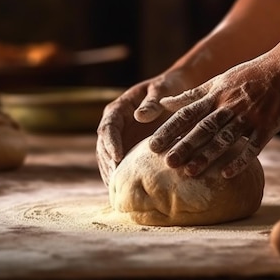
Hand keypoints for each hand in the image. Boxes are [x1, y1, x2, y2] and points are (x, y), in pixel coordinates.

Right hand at [96, 71, 191, 186]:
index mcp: (119, 109)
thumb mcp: (161, 89)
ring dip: (112, 175)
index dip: (111, 143)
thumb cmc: (168, 87)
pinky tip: (128, 192)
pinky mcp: (129, 148)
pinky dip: (122, 177)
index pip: (108, 127)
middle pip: (104, 147)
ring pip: (109, 159)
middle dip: (109, 165)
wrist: (175, 89)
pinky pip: (122, 164)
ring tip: (119, 193)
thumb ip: (152, 102)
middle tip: (117, 183)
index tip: (117, 158)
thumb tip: (139, 116)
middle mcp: (115, 125)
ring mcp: (121, 138)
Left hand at [149, 49, 279, 178]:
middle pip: (202, 127)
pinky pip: (253, 145)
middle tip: (166, 163)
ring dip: (206, 155)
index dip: (169, 130)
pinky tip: (226, 174)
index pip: (187, 114)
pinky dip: (240, 160)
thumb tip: (164, 102)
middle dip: (184, 145)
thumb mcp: (221, 79)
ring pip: (224, 138)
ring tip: (190, 172)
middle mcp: (229, 105)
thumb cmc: (254, 72)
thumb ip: (193, 93)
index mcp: (216, 94)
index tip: (152, 146)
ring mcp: (250, 115)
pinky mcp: (269, 125)